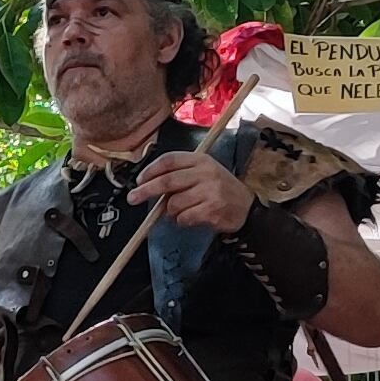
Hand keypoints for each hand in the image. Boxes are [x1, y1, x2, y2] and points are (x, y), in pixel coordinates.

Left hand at [128, 149, 253, 233]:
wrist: (247, 207)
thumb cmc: (218, 190)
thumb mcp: (202, 173)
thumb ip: (179, 175)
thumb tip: (148, 186)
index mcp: (200, 160)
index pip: (169, 160)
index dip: (150, 170)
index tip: (139, 180)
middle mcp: (205, 172)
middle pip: (167, 181)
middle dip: (146, 191)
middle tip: (132, 199)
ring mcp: (210, 191)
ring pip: (174, 203)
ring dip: (170, 212)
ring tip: (181, 211)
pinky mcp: (212, 209)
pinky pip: (184, 217)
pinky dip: (182, 221)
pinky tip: (192, 218)